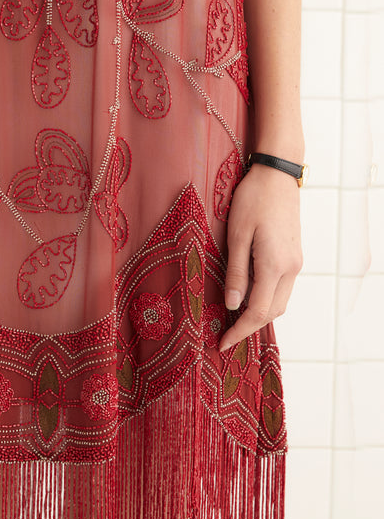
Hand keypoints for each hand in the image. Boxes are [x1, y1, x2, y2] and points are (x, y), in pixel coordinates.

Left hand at [218, 162, 302, 350]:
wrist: (277, 175)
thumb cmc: (252, 200)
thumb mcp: (236, 236)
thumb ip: (235, 273)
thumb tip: (232, 306)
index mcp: (275, 265)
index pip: (258, 312)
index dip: (239, 331)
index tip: (222, 344)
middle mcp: (291, 268)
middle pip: (272, 312)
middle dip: (249, 327)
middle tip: (224, 336)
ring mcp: (296, 262)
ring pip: (279, 301)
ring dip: (258, 314)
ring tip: (232, 321)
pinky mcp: (294, 256)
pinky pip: (281, 288)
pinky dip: (265, 299)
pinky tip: (247, 297)